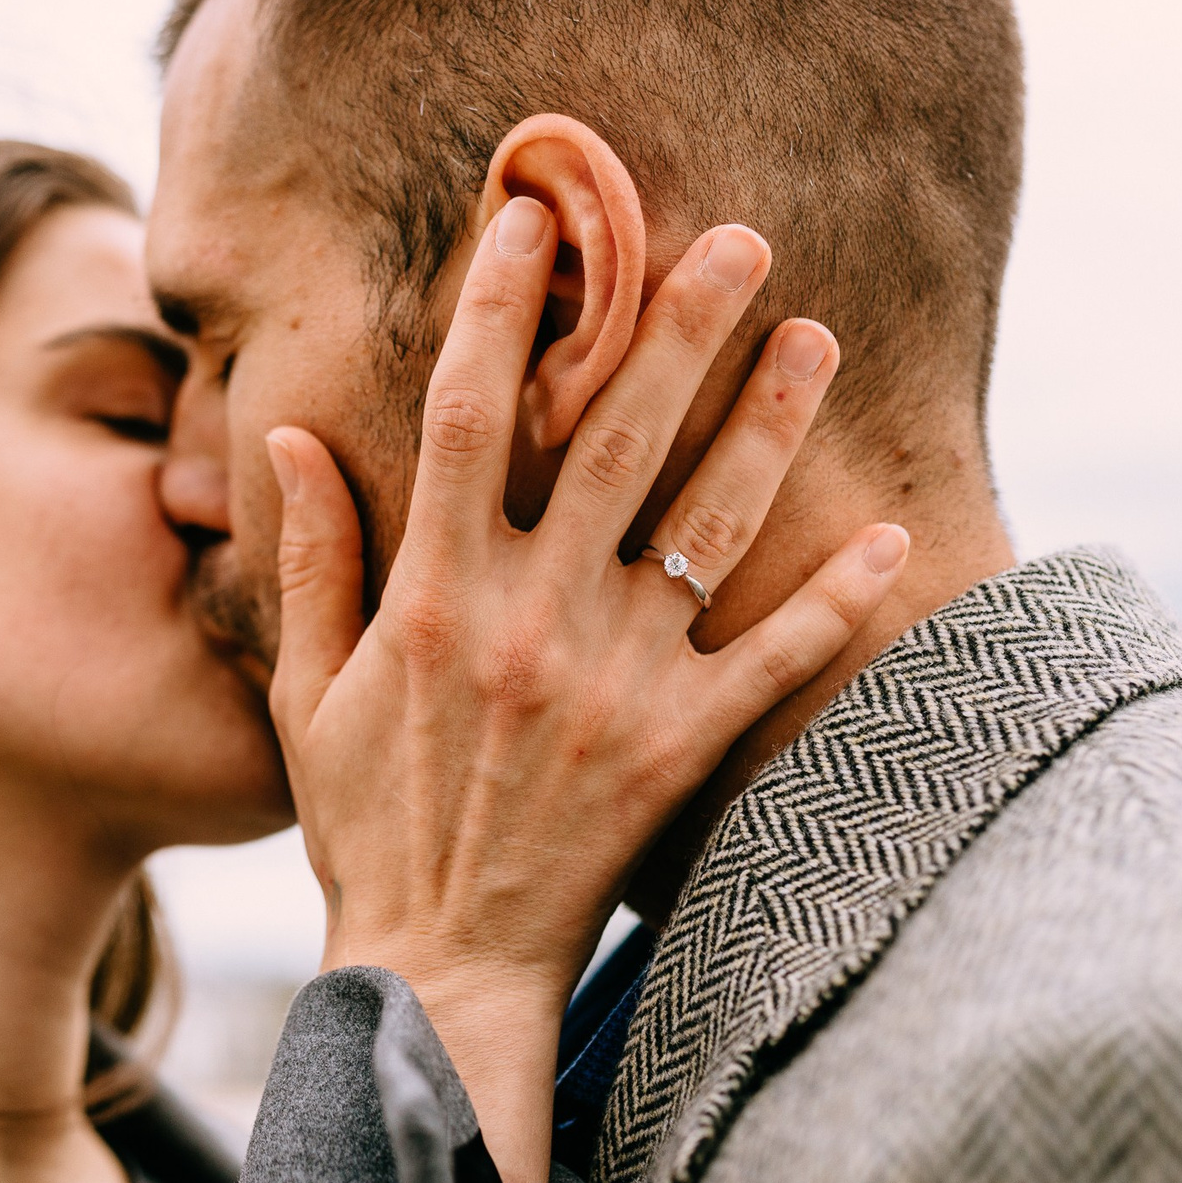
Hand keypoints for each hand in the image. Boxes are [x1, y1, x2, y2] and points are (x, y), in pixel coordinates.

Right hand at [266, 198, 909, 1182]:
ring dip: (767, 425)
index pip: (469, 417)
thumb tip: (292, 435)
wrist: (440, 963)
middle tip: (742, 237)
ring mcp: (613, 684)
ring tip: (818, 339)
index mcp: (433, 595)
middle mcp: (528, 620)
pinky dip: (834, 601)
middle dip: (677, 326)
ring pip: (708, 525)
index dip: (499, 308)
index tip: (534, 219)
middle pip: (614, 439)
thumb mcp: (307, 693)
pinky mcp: (678, 750)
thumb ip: (317, 559)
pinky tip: (889, 541)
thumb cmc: (366, 823)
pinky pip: (773, 660)